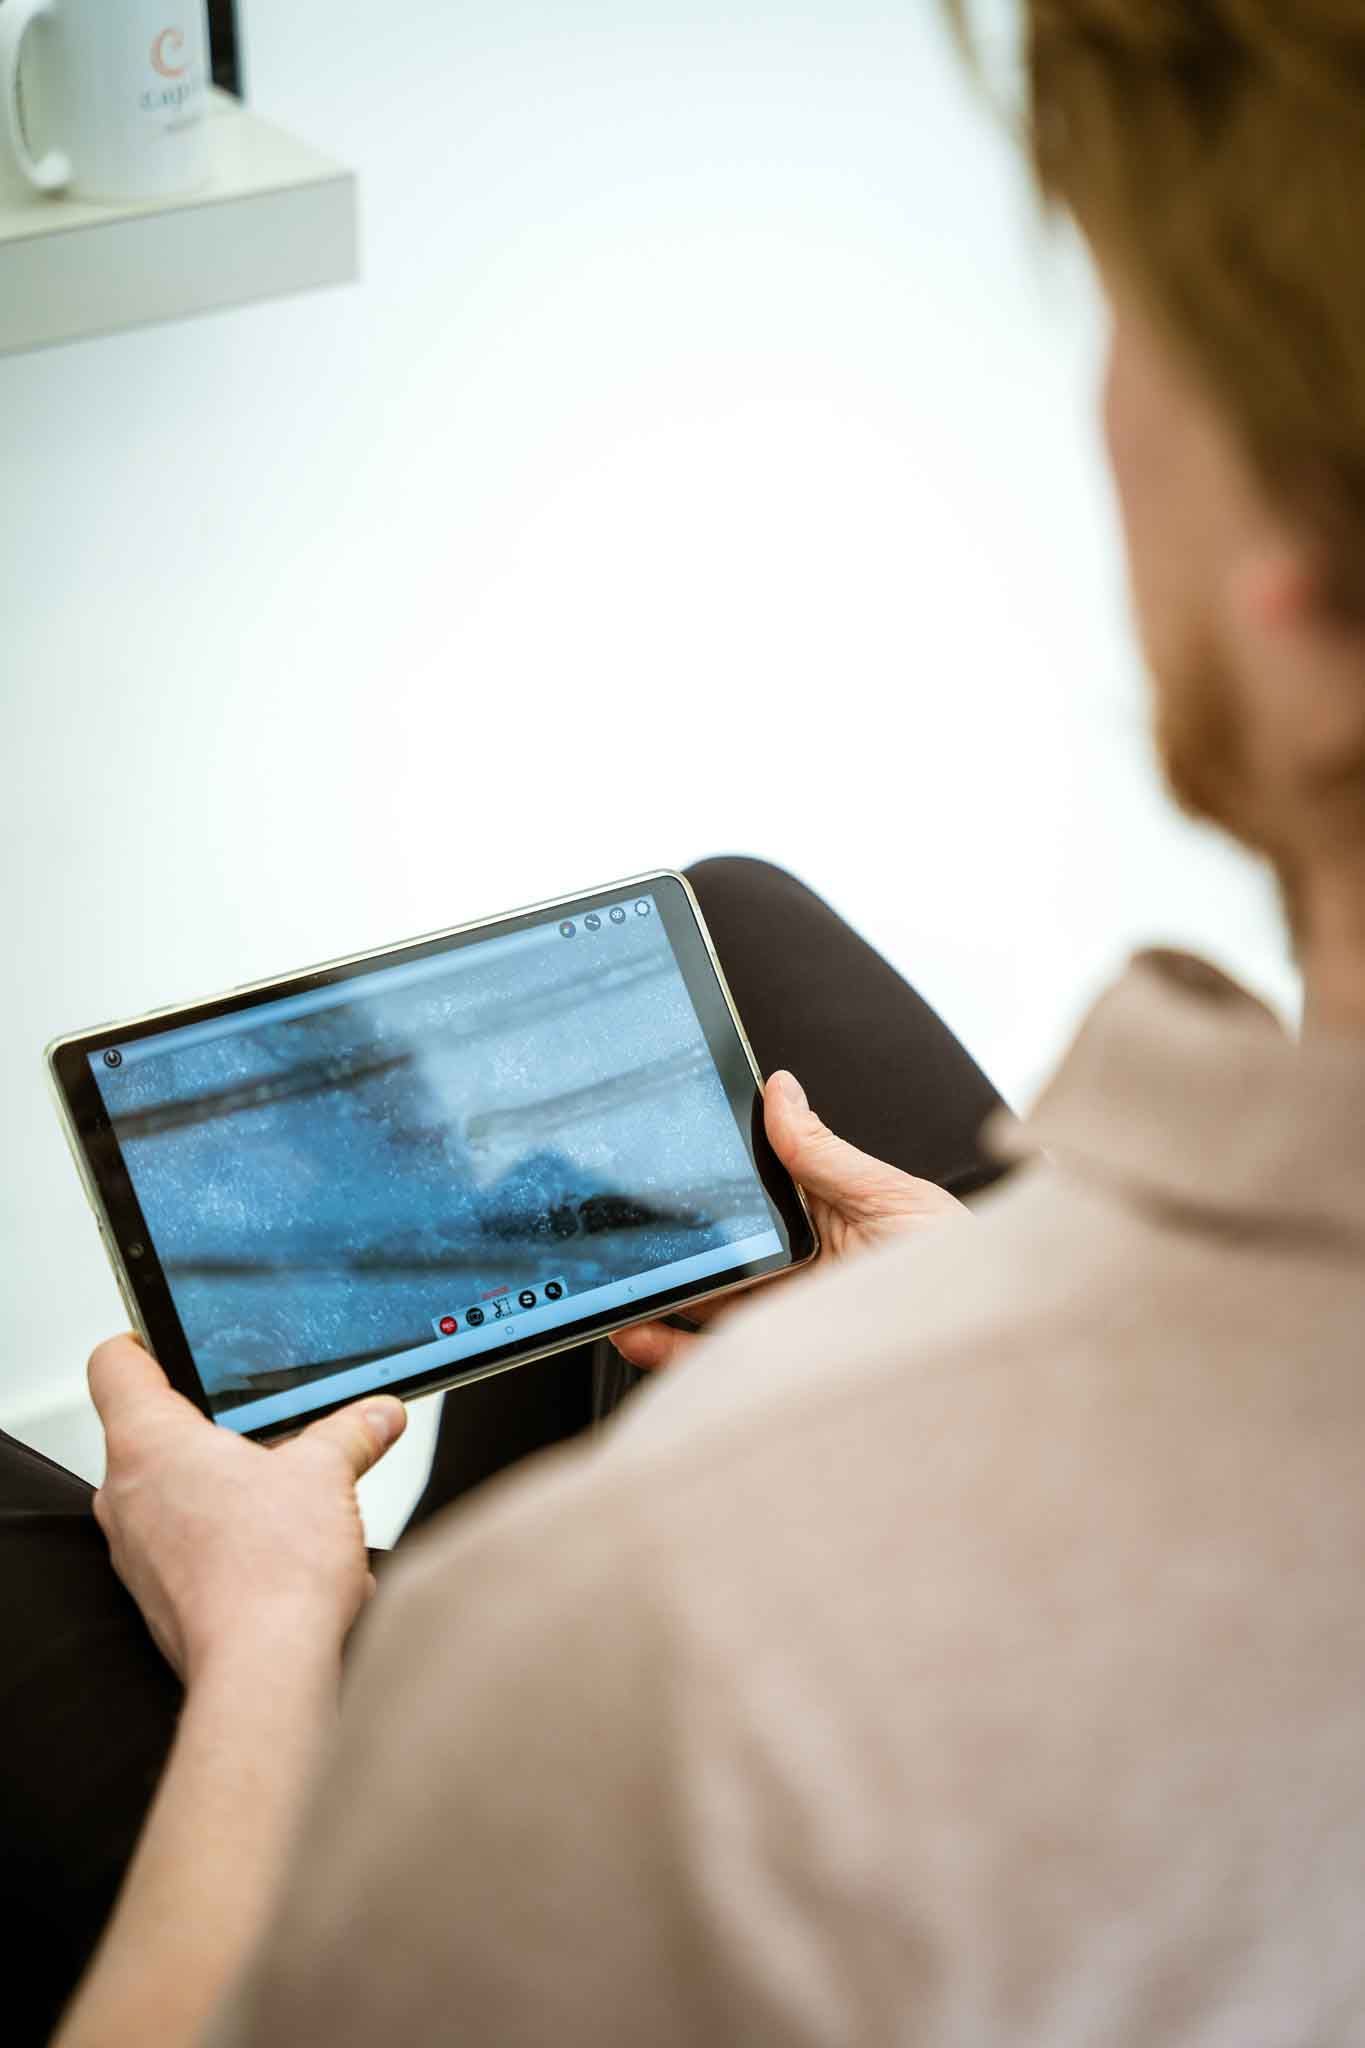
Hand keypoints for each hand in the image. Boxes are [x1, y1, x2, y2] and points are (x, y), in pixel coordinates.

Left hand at [88, 1335, 406, 1682]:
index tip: (175, 1337)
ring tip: (292, 1493)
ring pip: (177, 1493)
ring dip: (230, 1488)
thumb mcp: (328, 1474)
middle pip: (154, 1430)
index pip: (116, 1363)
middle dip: (217, 1425)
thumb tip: (376, 1414)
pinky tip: (290, 1550)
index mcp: (150, 1444)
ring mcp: (138, 1552)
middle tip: (269, 1420)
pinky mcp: (161, 1596)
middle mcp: (126, 1496)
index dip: (146, 1339)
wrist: (267, 1673)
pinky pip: (192, 1547)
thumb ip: (352, 1432)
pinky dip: (234, 1540)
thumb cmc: (272, 1575)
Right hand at [611, 1069, 969, 1371]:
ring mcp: (789, 1318)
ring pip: (705, 1303)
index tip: (660, 1166)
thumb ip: (825, 1154)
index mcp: (825, 1215)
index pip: (750, 1192)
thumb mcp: (894, 1197)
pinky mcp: (785, 1363)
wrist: (995, 1347)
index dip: (703, 1182)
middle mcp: (800, 1267)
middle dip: (667, 1243)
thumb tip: (779, 1089)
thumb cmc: (964, 1267)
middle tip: (620, 1230)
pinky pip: (716, 1358)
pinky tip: (639, 1334)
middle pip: (718, 1250)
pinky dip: (669, 1350)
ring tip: (615, 1289)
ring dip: (655, 1295)